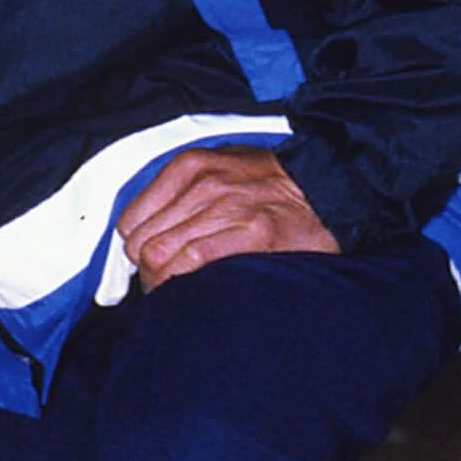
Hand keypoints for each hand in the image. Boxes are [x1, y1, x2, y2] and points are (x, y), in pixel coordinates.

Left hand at [115, 147, 339, 288]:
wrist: (329, 186)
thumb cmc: (271, 185)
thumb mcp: (218, 168)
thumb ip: (180, 195)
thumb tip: (146, 234)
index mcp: (189, 167)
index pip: (131, 222)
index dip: (137, 250)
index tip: (153, 265)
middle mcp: (203, 184)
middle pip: (142, 244)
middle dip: (148, 273)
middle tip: (166, 286)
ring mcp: (228, 208)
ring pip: (161, 257)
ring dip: (163, 284)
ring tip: (180, 293)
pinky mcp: (253, 233)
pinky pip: (193, 263)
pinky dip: (184, 283)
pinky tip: (195, 292)